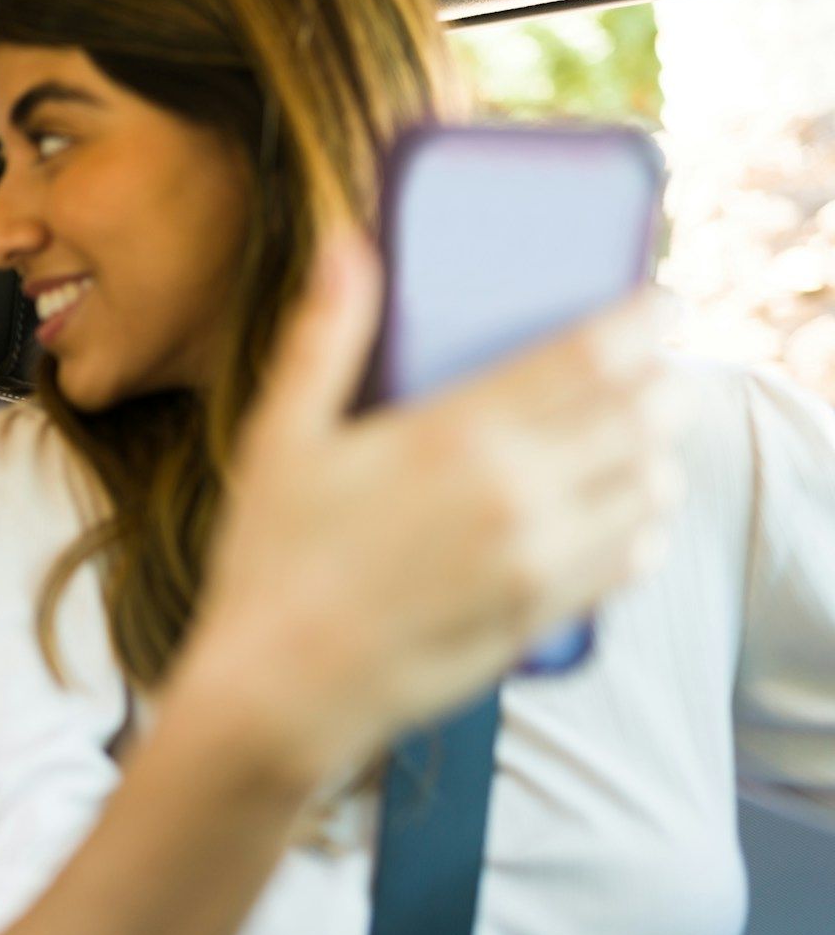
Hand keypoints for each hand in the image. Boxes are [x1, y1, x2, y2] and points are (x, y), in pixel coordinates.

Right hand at [181, 234, 688, 778]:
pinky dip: (645, 522)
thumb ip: (324, 335)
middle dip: (663, 379)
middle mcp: (516, 496)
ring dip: (658, 449)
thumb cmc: (272, 560)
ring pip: (650, 487)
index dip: (644, 320)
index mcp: (455, 436)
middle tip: (651, 363)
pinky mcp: (543, 616)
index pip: (593, 358)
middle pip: (642, 416)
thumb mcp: (282, 436)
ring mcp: (538, 562)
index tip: (657, 303)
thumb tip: (345, 243)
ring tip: (641, 431)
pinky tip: (627, 509)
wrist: (280, 691)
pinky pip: (631, 557)